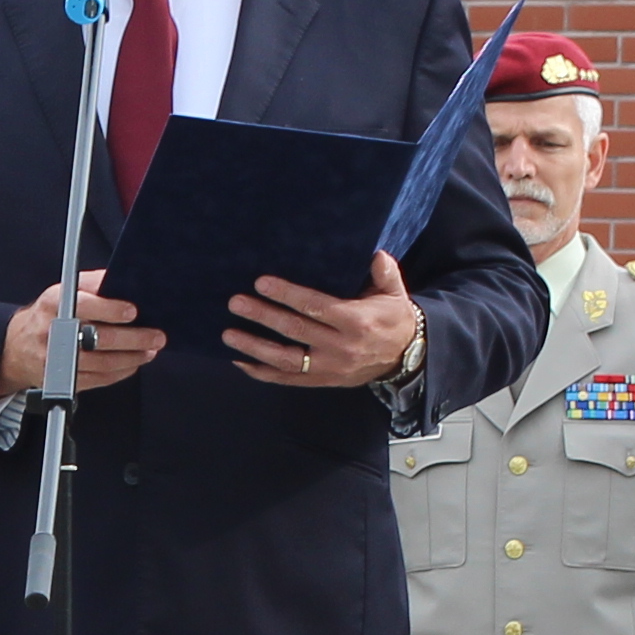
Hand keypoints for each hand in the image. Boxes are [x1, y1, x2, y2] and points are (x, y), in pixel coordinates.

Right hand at [0, 270, 161, 397]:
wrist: (18, 347)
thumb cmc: (49, 314)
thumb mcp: (64, 290)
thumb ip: (93, 283)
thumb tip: (122, 279)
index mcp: (53, 304)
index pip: (84, 306)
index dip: (110, 309)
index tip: (133, 311)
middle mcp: (53, 332)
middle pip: (98, 338)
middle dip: (133, 339)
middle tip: (156, 336)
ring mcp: (57, 360)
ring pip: (102, 363)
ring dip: (132, 358)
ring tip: (150, 350)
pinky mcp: (62, 380)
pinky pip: (98, 379)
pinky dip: (121, 372)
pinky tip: (133, 363)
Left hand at [225, 249, 423, 391]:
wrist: (406, 357)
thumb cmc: (393, 318)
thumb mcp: (395, 293)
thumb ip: (384, 272)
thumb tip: (375, 254)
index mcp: (356, 321)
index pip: (315, 307)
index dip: (287, 295)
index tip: (261, 283)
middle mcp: (340, 346)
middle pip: (295, 331)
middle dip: (263, 316)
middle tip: (236, 303)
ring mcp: (329, 367)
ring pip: (286, 359)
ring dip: (255, 347)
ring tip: (229, 333)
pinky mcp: (323, 380)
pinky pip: (289, 379)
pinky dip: (263, 373)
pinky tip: (240, 362)